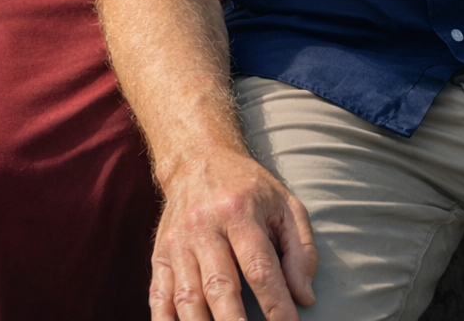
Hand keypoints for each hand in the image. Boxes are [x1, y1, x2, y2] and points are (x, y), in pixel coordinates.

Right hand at [150, 148, 317, 320]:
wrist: (196, 157)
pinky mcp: (160, 254)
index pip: (259, 268)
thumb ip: (300, 249)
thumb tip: (305, 296)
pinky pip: (159, 295)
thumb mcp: (284, 203)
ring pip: (188, 297)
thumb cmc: (248, 187)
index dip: (276, 305)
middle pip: (219, 286)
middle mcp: (204, 226)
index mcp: (239, 211)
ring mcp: (178, 242)